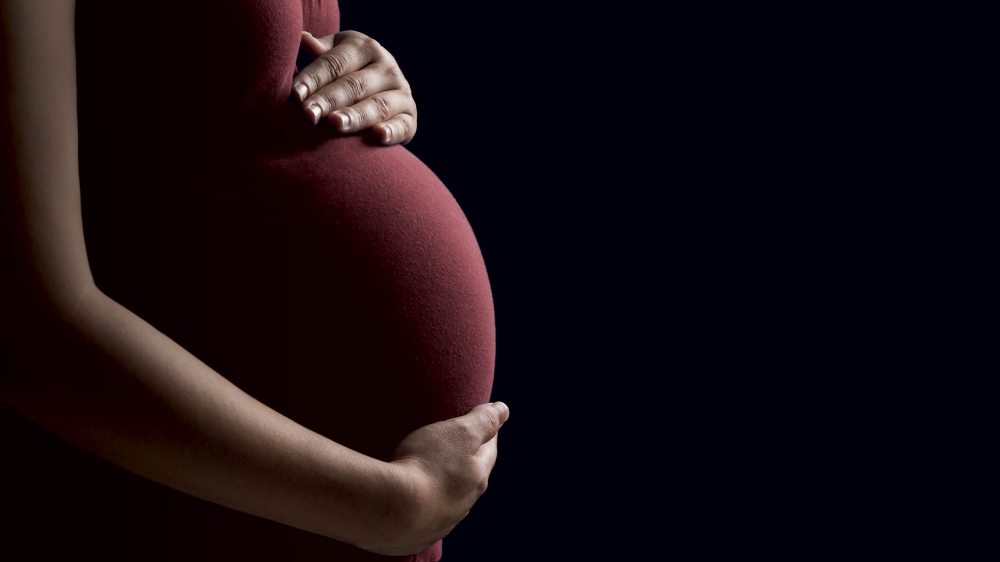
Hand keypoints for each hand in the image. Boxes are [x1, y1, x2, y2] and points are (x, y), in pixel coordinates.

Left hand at [291, 30, 416, 145]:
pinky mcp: (410, 118)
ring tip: (336, 124)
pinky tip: (378, 136)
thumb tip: (303, 39)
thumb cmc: (344, 76)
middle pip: (353, 85)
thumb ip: (318, 55)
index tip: (294, 95)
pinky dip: (392, 131)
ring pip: (377, 105)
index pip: (334, 63)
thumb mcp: (332, 59)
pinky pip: (402, 125)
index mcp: (364, 47)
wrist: (380, 93)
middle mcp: (386, 67)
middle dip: (329, 101)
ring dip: (356, 116)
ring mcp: (402, 92)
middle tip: (309, 115)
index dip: (313, 79)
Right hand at [363, 402, 509, 555]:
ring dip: (444, 487)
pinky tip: (413, 503)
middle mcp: (462, 505)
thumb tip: (503, 410)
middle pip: (470, 478)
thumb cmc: (425, 465)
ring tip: (432, 474)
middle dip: (467, 462)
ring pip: (447, 501)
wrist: (388, 511)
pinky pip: (424, 519)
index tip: (484, 421)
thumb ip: (482, 421)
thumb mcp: (458, 433)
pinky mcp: (415, 537)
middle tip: (458, 447)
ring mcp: (439, 524)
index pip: (488, 451)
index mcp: (476, 479)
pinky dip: (422, 507)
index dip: (486, 434)